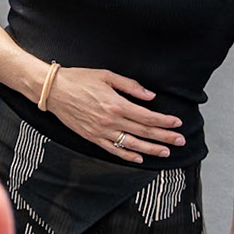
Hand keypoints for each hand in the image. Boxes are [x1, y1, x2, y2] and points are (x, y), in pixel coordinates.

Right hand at [45, 67, 183, 160]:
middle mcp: (111, 121)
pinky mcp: (92, 137)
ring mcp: (101, 131)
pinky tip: (139, 158)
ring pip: (132, 144)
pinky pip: (113, 150)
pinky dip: (128, 156)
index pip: (147, 116)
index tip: (177, 123)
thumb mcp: (106, 75)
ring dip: (151, 149)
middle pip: (144, 131)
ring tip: (166, 152)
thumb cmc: (78, 79)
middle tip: (181, 140)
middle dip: (165, 136)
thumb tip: (150, 96)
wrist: (53, 90)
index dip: (165, 121)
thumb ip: (130, 86)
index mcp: (116, 104)